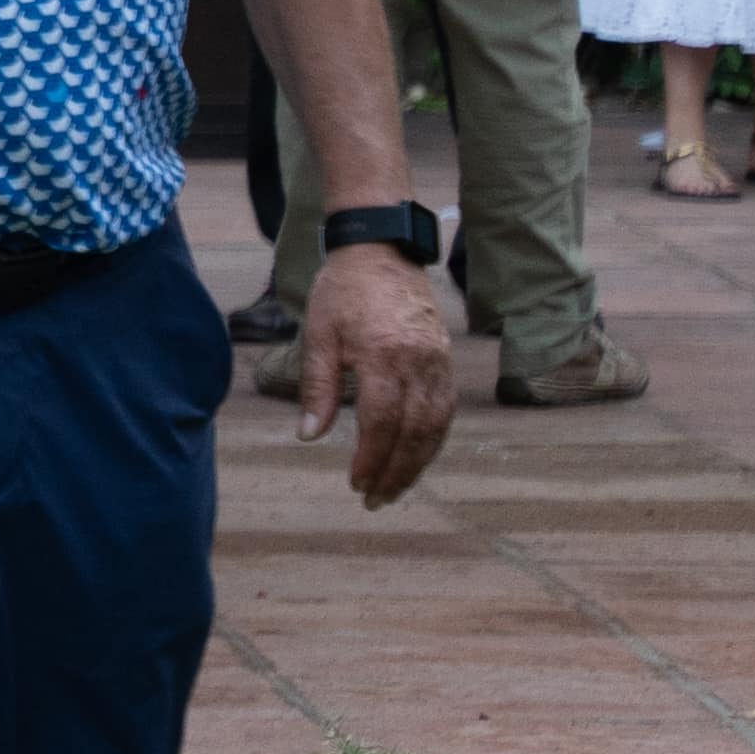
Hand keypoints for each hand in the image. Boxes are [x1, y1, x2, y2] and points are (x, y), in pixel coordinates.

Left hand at [296, 244, 455, 509]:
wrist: (381, 253)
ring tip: (395, 489)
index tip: (356, 483)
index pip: (382, 421)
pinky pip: (445, 410)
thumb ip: (316, 387)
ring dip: (418, 463)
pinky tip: (416, 457)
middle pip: (414, 431)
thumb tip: (308, 435)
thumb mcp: (318, 335)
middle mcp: (419, 362)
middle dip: (396, 472)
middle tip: (375, 500)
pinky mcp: (445, 361)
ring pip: (436, 425)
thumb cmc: (342, 292)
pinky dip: (433, 439)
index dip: (371, 458)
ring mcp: (438, 362)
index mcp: (384, 355)